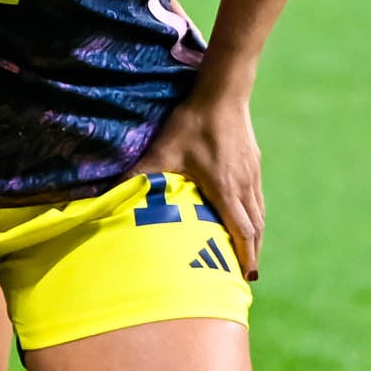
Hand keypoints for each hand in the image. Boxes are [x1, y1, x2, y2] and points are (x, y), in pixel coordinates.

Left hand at [137, 88, 264, 277]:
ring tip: (248, 255)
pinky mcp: (254, 165)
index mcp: (225, 188)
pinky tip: (248, 221)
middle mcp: (244, 186)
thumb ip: (139, 174)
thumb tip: (111, 192)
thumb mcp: (162, 151)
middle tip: (245, 276)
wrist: (223, 93)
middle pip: (255, 228)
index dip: (244, 255)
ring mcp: (252, 175)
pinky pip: (258, 199)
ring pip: (259, 214)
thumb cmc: (192, 123)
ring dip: (255, 237)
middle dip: (252, 253)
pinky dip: (255, 217)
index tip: (245, 277)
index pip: (241, 230)